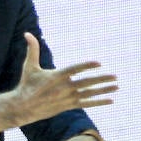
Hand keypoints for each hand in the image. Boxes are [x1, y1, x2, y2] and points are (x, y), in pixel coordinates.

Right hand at [0, 34, 116, 130]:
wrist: (23, 107)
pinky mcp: (68, 105)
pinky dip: (98, 102)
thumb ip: (32, 49)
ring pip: (88, 94)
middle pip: (85, 83)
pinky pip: (86, 103)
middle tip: (115, 76)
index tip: (98, 63)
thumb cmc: (27, 85)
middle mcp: (63, 88)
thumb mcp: (29, 67)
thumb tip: (27, 33)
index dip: (85, 66)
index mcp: (55, 76)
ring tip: (116, 86)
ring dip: (103, 90)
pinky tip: (110, 100)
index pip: (73, 70)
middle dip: (101, 79)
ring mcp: (67, 98)